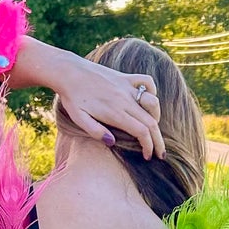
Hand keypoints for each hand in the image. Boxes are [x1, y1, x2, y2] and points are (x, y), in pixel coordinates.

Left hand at [31, 41, 164, 159]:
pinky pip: (147, 81)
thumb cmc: (72, 98)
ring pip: (153, 103)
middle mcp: (124, 99)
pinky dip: (152, 92)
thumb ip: (95, 131)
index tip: (148, 156)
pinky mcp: (125, 77)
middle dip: (159, 141)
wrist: (68, 71)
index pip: (141, 132)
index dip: (149, 146)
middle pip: (151, 122)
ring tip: (154, 130)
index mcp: (114, 113)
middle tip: (160, 154)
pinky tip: (148, 101)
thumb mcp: (78, 118)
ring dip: (157, 118)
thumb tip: (112, 142)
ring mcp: (126, 87)